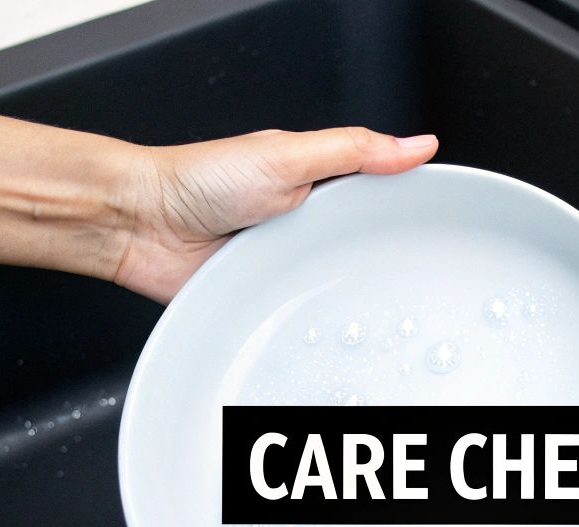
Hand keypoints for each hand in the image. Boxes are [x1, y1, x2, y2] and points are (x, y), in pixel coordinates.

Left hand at [109, 127, 438, 301]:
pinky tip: (322, 329)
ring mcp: (281, 268)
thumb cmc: (196, 181)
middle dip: (380, 268)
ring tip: (368, 312)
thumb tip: (415, 144)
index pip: (375, 199)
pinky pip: (296, 320)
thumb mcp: (287, 155)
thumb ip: (353, 150)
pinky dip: (307, 325)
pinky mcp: (261, 303)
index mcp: (313, 186)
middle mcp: (300, 228)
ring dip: (342, 300)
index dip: (406, 213)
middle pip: (358, 252)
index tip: (439, 229)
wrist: (139, 226)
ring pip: (331, 291)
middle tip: (410, 282)